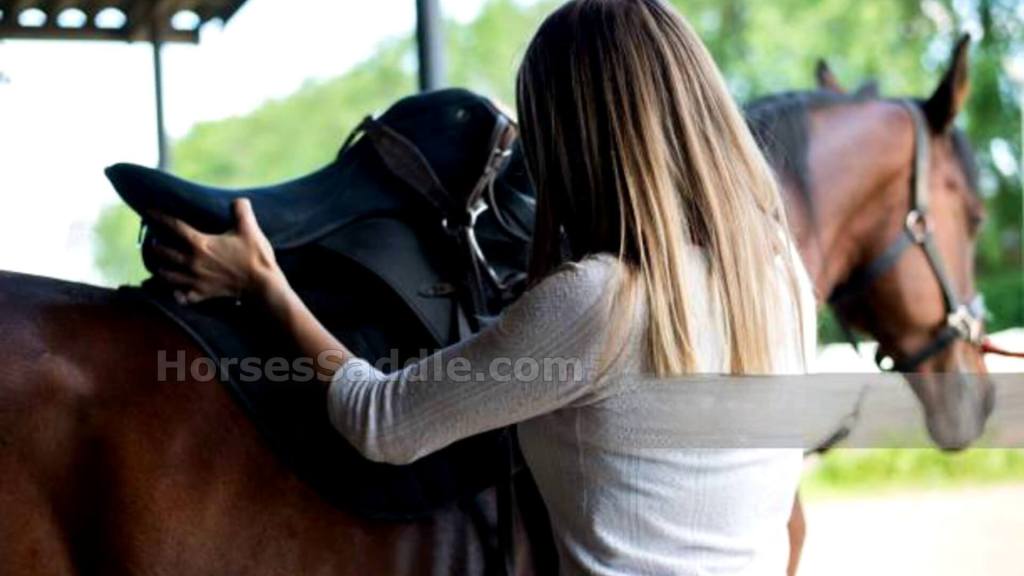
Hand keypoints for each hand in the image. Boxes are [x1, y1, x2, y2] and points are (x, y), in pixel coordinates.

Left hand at [149, 199, 286, 304]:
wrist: (262, 285)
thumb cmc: (255, 256)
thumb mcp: (250, 228)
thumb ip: (241, 210)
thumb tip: (238, 200)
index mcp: (201, 244)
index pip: (174, 226)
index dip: (159, 217)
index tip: (148, 212)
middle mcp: (192, 262)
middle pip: (164, 252)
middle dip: (156, 246)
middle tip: (155, 241)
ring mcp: (195, 280)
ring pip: (167, 275)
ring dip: (161, 268)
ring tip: (160, 264)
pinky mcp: (202, 294)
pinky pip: (181, 296)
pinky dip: (176, 293)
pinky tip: (175, 290)